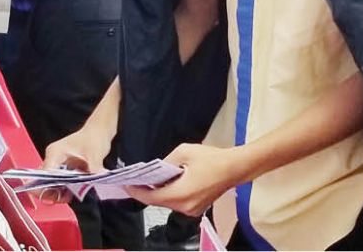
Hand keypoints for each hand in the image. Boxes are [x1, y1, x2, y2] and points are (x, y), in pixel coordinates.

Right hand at [37, 125, 113, 203]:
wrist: (100, 131)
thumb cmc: (95, 137)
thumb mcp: (95, 154)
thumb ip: (94, 169)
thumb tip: (97, 182)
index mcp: (55, 153)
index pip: (44, 174)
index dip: (46, 187)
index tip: (56, 198)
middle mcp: (53, 158)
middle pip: (44, 180)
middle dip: (52, 192)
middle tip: (65, 198)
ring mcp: (58, 163)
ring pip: (51, 182)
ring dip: (58, 192)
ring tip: (70, 196)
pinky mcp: (64, 167)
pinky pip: (59, 182)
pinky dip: (64, 189)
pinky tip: (73, 192)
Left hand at [128, 144, 249, 215]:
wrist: (236, 167)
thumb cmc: (212, 159)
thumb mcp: (184, 152)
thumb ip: (166, 162)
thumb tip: (158, 169)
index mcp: (179, 194)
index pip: (149, 197)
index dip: (135, 191)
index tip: (126, 183)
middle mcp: (184, 207)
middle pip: (158, 201)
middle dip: (146, 190)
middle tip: (136, 179)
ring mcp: (192, 210)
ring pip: (168, 202)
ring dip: (159, 192)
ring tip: (150, 180)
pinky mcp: (198, 208)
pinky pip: (178, 202)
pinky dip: (171, 193)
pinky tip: (168, 183)